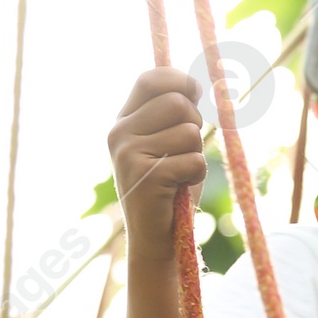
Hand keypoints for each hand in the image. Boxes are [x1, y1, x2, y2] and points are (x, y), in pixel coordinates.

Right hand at [108, 67, 205, 261]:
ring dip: (196, 154)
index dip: (180, 80)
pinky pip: (194, 160)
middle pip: (178, 103)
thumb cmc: (169, 187)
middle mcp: (119, 133)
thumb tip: (199, 83)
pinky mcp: (146, 176)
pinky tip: (179, 189)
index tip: (196, 93)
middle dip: (194, 124)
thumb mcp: (168, 143)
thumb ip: (175, 114)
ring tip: (179, 173)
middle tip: (184, 152)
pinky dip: (196, 175)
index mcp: (122, 121)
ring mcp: (129, 154)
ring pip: (189, 132)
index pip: (151, 79)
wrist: (155, 238)